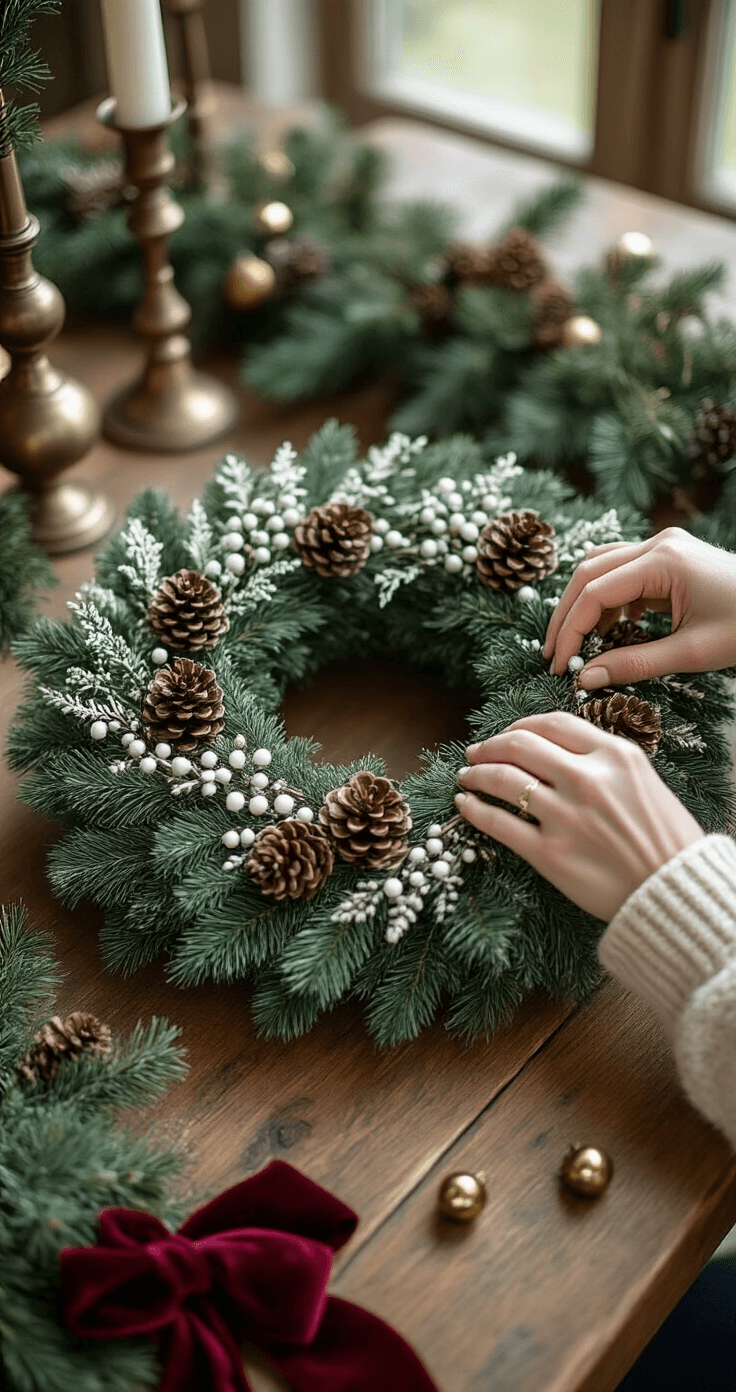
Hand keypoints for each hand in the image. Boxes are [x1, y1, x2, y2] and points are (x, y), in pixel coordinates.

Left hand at [455, 712, 703, 921]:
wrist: (674, 892)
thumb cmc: (666, 840)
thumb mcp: (644, 782)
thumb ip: (605, 762)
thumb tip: (563, 752)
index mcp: (614, 756)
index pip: (552, 723)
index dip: (520, 725)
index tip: (507, 733)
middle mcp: (587, 779)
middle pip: (519, 745)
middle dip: (491, 745)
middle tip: (476, 752)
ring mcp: (565, 816)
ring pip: (502, 779)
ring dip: (476, 774)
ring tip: (467, 776)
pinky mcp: (549, 853)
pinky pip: (498, 824)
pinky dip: (474, 810)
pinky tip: (464, 805)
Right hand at [543, 528, 735, 690]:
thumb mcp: (692, 653)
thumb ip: (635, 664)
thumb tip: (587, 678)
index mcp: (664, 561)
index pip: (595, 592)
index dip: (570, 630)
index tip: (559, 664)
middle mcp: (659, 543)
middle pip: (589, 571)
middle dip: (567, 614)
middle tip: (555, 654)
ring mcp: (665, 546)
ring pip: (601, 566)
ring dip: (584, 603)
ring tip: (575, 643)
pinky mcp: (670, 556)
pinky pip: (623, 571)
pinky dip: (608, 599)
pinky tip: (609, 630)